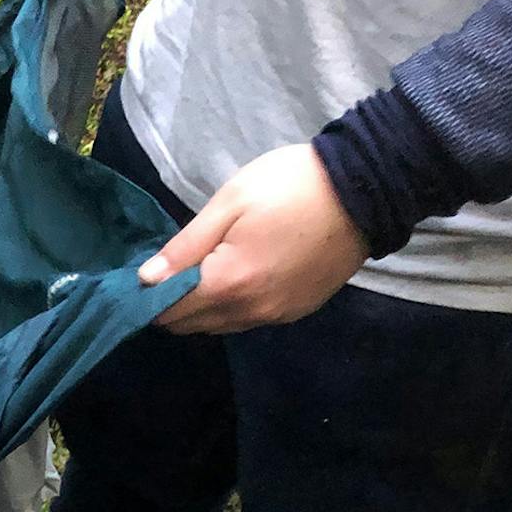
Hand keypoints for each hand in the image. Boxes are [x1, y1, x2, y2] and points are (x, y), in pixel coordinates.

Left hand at [142, 144, 369, 335]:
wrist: (365, 188)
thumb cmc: (290, 186)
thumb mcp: (229, 204)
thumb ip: (185, 247)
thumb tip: (146, 279)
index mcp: (228, 285)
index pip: (167, 312)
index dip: (148, 296)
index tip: (146, 273)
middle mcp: (250, 312)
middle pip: (190, 324)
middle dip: (172, 303)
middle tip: (173, 267)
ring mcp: (277, 316)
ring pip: (219, 325)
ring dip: (204, 306)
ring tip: (206, 268)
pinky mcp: (297, 311)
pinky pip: (249, 320)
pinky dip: (234, 305)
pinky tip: (240, 274)